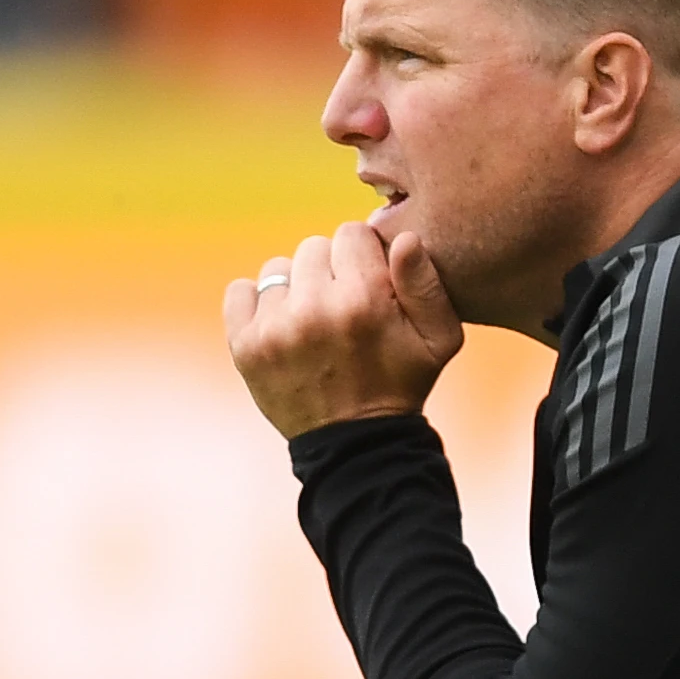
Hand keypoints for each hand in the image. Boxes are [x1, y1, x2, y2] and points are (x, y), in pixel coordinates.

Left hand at [222, 219, 462, 436]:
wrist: (356, 446)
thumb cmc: (401, 384)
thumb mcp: (439, 339)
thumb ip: (426, 283)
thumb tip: (403, 238)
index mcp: (363, 299)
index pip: (351, 233)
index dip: (363, 257)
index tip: (368, 287)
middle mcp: (314, 308)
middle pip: (313, 247)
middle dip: (329, 272)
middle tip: (341, 311)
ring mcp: (274, 327)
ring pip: (279, 269)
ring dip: (295, 290)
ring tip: (312, 325)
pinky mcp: (245, 345)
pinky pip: (241, 291)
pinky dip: (257, 306)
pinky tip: (281, 329)